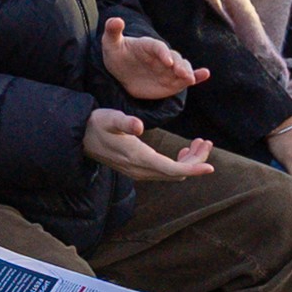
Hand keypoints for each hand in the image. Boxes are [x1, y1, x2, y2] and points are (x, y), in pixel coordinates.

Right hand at [83, 109, 213, 180]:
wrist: (80, 138)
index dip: (193, 168)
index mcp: (138, 158)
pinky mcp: (138, 170)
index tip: (211, 166)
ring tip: (199, 143)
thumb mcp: (110, 118)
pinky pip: (165, 172)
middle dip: (196, 161)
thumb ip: (125, 122)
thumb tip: (138, 126)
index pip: (172, 169)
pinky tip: (182, 150)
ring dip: (189, 161)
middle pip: (177, 173)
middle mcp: (141, 170)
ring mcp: (139, 172)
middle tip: (206, 141)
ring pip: (172, 174)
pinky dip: (179, 163)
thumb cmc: (97, 124)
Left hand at [98, 16, 201, 101]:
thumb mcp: (110, 43)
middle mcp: (163, 56)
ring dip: (188, 72)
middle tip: (182, 73)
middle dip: (179, 65)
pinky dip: (197, 76)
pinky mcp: (172, 80)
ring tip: (190, 79)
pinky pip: (186, 78)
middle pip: (175, 58)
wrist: (122, 71)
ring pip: (182, 68)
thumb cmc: (117, 54)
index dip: (163, 53)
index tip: (167, 61)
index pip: (158, 47)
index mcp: (149, 45)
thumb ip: (113, 31)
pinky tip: (205, 74)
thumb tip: (115, 20)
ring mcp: (169, 68)